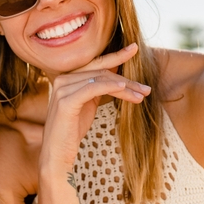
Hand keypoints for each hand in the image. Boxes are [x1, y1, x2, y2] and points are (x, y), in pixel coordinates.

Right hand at [39, 43, 151, 175]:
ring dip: (125, 87)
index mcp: (67, 78)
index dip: (116, 56)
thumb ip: (98, 88)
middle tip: (146, 88)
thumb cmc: (72, 131)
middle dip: (126, 79)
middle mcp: (62, 79)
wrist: (56, 155)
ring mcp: (62, 89)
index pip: (95, 64)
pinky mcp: (66, 101)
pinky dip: (110, 86)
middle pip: (101, 71)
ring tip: (142, 95)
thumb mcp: (87, 105)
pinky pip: (93, 88)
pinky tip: (125, 89)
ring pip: (101, 80)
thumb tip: (117, 75)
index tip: (134, 49)